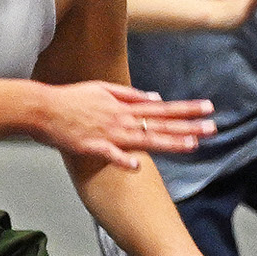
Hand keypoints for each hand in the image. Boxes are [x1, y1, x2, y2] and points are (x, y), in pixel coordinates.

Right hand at [34, 81, 215, 169]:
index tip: (209, 108)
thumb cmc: (70, 99)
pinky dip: (124, 160)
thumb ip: (131, 94)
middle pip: (161, 125)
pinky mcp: (92, 146)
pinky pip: (110, 155)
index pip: (163, 108)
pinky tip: (139, 166)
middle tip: (213, 128)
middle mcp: (122, 120)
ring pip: (144, 139)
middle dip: (188, 126)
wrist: (43, 109)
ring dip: (168, 142)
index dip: (187, 109)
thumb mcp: (102, 88)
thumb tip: (156, 97)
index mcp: (125, 107)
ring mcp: (108, 134)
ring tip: (192, 145)